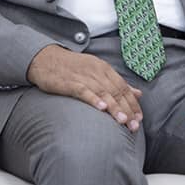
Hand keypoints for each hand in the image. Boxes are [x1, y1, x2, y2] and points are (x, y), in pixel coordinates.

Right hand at [27, 46, 143, 132]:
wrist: (45, 58)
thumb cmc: (72, 68)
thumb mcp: (97, 71)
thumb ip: (117, 83)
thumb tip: (138, 93)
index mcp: (104, 69)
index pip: (123, 87)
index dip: (132, 103)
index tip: (139, 118)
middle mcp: (96, 71)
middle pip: (115, 91)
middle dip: (127, 109)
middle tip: (134, 125)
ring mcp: (83, 76)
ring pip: (103, 92)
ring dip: (114, 107)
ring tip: (123, 120)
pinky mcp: (69, 82)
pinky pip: (83, 91)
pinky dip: (93, 99)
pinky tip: (101, 108)